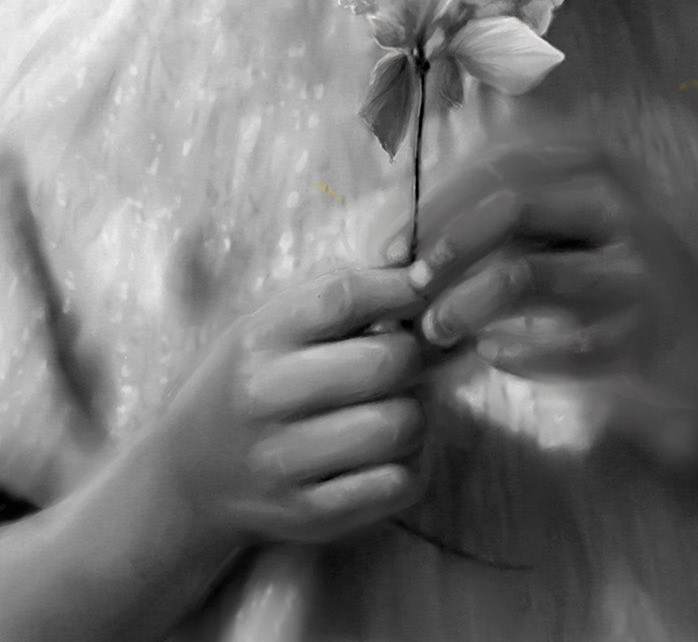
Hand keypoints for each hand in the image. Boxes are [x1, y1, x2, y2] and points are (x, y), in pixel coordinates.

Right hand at [145, 265, 430, 555]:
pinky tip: (392, 453)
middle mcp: (267, 399)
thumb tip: (415, 272)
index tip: (419, 291)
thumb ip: (335, 294)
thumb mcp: (268, 324)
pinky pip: (397, 485)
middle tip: (407, 358)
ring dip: (417, 411)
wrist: (187, 478)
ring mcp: (285, 463)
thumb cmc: (247, 382)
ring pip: (400, 426)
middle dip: (414, 354)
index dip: (399, 288)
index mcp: (259, 339)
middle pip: (385, 362)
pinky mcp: (308, 516)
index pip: (345, 296)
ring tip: (398, 405)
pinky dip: (412, 464)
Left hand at [410, 140, 697, 419]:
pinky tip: (495, 356)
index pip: (494, 163)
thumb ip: (504, 211)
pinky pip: (550, 344)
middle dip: (440, 247)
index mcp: (593, 162)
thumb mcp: (572, 216)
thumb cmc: (619, 271)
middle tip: (401, 288)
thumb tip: (404, 229)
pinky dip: (511, 353)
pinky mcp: (640, 330)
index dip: (432, 200)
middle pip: (505, 205)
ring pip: (519, 276)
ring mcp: (631, 265)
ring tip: (435, 330)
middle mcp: (616, 200)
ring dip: (462, 306)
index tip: (385, 240)